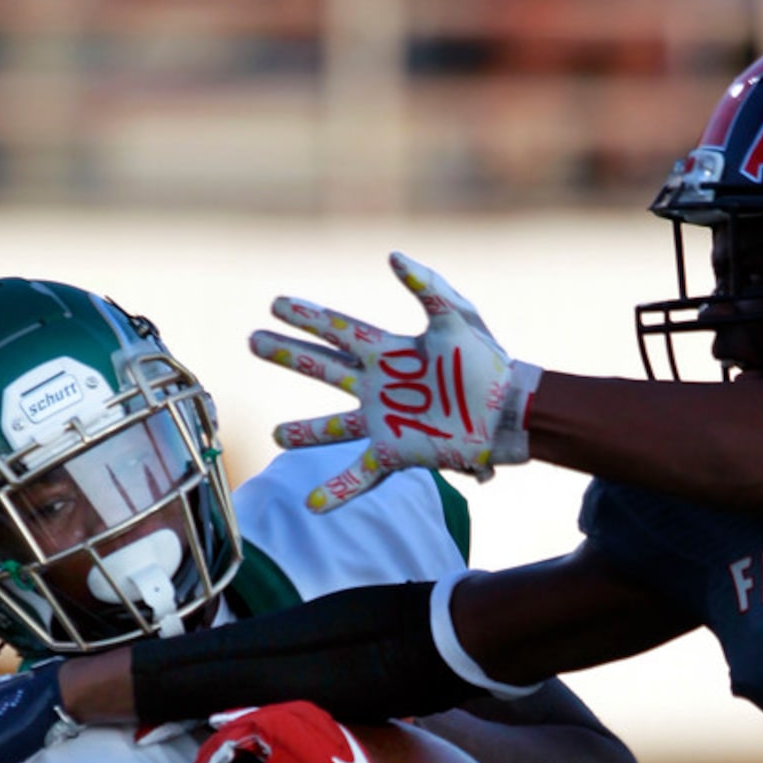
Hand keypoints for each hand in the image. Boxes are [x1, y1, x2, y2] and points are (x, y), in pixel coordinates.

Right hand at [249, 252, 541, 511]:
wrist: (509, 410)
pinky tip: (312, 506)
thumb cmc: (488, 360)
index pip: (338, 330)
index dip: (306, 317)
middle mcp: (379, 387)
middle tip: (252, 340)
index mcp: (389, 352)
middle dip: (287, 356)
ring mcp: (385, 422)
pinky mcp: (397, 454)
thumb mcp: (458, 316)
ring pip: (333, 429)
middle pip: (323, 369)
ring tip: (277, 437)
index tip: (274, 303)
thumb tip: (392, 257)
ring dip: (304, 432)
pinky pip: (360, 475)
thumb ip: (427, 286)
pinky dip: (337, 491)